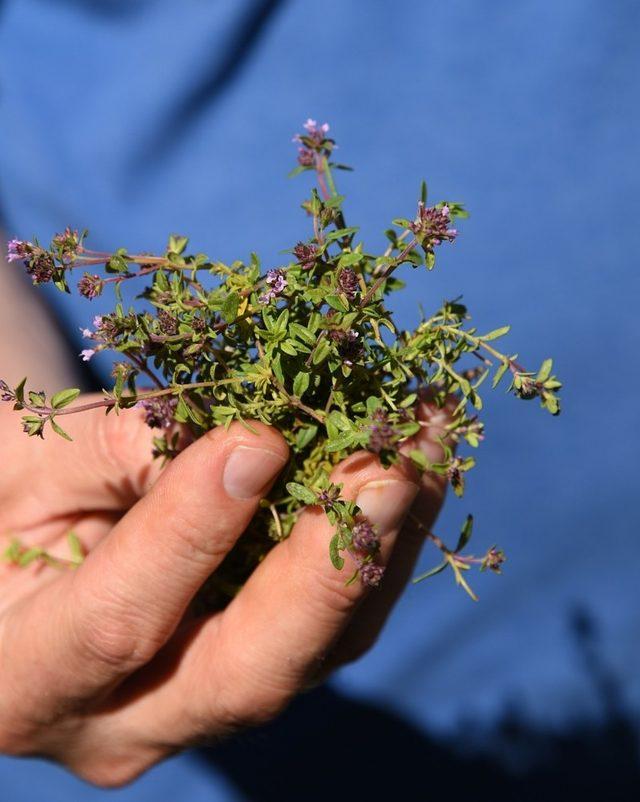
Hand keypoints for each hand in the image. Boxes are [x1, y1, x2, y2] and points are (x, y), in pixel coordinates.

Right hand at [0, 396, 450, 786]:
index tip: (257, 439)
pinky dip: (379, 544)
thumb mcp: (33, 466)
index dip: (191, 532)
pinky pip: (336, 622)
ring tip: (425, 445)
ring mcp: (207, 703)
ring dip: (381, 544)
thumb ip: (116, 454)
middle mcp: (130, 719)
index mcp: (29, 679)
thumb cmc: (18, 494)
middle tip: (392, 471)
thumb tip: (248, 450)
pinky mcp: (261, 666)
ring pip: (316, 651)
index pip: (118, 623)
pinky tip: (410, 471)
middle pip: (249, 674)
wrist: (37, 541)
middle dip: (330, 571)